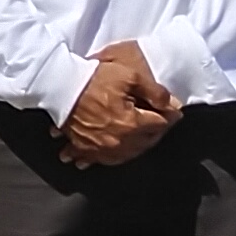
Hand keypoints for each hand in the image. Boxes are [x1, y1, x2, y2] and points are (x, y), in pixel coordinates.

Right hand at [61, 42, 180, 167]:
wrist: (61, 84)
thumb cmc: (94, 78)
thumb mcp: (130, 76)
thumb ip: (154, 92)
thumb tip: (172, 104)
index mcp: (132, 124)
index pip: (161, 124)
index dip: (170, 115)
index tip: (174, 111)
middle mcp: (119, 141)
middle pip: (146, 142)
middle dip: (156, 132)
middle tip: (161, 124)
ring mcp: (101, 147)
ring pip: (127, 154)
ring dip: (137, 147)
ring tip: (142, 140)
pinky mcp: (84, 147)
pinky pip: (99, 159)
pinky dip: (106, 158)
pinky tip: (110, 155)